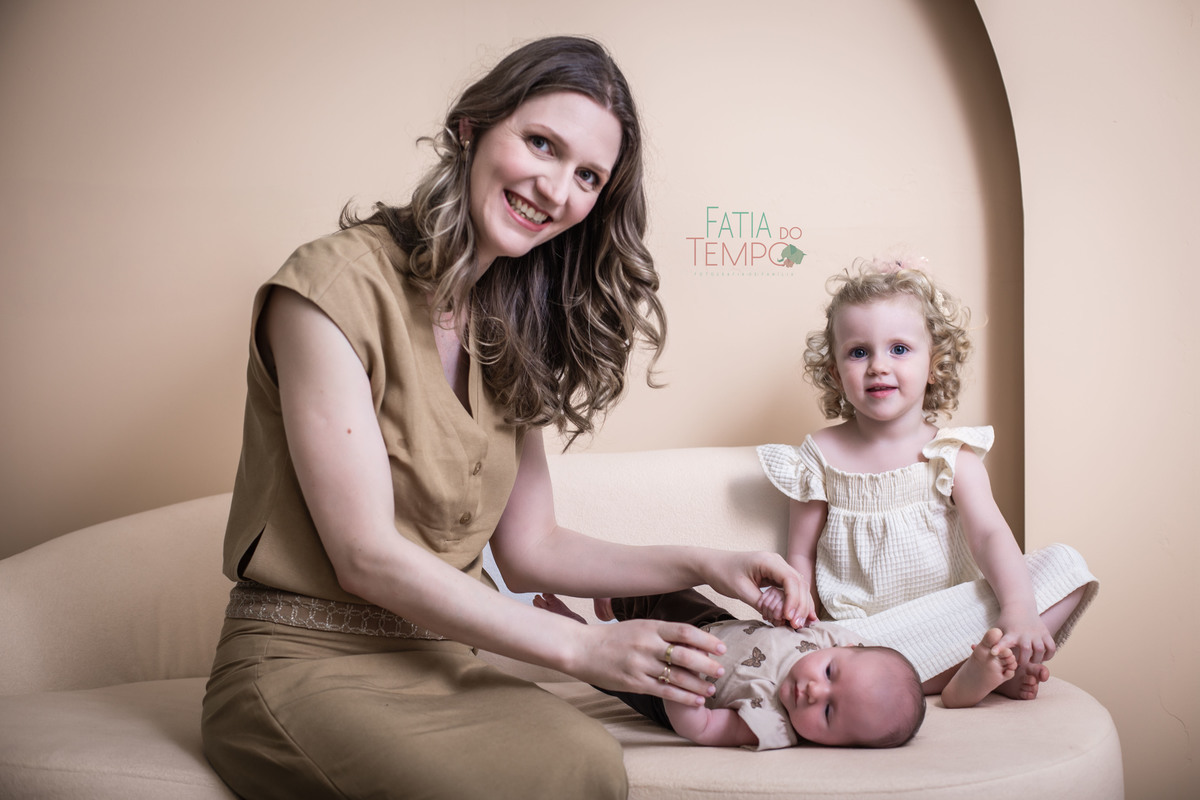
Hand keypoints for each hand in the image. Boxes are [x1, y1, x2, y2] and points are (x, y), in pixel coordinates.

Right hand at [565, 618, 726, 706]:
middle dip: (707, 664)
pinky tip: (696, 701)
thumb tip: (691, 639)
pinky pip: (664, 691)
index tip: (721, 647)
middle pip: (685, 655)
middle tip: (722, 670)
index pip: (685, 631)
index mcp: (650, 627)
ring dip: (698, 684)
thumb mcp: (638, 627)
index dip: (705, 640)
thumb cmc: (613, 637)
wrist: (581, 648)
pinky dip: (683, 697)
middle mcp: (647, 645)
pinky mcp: (634, 683)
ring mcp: (640, 665)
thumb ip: (661, 632)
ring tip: (711, 689)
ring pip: (677, 676)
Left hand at [702, 551, 811, 628]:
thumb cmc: (723, 573)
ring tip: (798, 625)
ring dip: (800, 606)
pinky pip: (791, 589)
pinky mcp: (775, 576)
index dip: (794, 600)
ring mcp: (778, 568)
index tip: (788, 617)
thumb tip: (779, 617)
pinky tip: (800, 617)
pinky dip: (795, 603)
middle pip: (799, 584)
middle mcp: (777, 562)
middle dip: (800, 605)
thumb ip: (760, 602)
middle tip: (796, 625)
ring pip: (798, 587)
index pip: (790, 580)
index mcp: (768, 561)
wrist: (712, 564)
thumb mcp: (740, 590)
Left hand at [995, 609, 1055, 666]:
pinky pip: (1051, 647)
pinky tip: (1042, 657)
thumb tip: (976, 649)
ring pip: (1040, 649)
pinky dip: (1049, 655)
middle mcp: (1024, 634)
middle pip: (1026, 650)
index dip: (999, 648)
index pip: (1003, 641)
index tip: (993, 652)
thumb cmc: (1007, 622)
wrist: (1020, 606)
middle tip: (1020, 663)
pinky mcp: (1045, 633)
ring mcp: (1036, 633)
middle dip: (1024, 660)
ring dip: (1037, 658)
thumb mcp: (997, 629)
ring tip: (1032, 660)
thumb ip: (991, 641)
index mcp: (1011, 634)